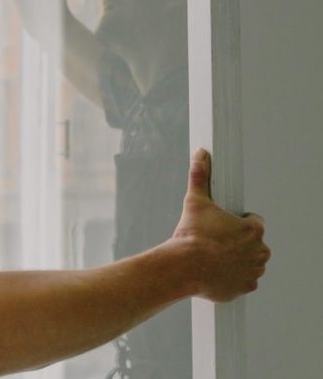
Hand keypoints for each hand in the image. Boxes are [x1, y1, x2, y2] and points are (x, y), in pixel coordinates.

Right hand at [171, 148, 270, 301]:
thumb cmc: (191, 236)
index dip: (237, 222)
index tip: (223, 226)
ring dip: (237, 259)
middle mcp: (259, 251)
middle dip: (238, 242)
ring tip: (214, 256)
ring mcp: (253, 271)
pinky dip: (233, 277)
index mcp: (253, 230)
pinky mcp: (245, 287)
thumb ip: (200, 177)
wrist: (183, 266)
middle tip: (215, 241)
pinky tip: (217, 271)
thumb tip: (200, 156)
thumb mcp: (195, 202)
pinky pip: (243, 281)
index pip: (253, 222)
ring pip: (249, 262)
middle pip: (253, 243)